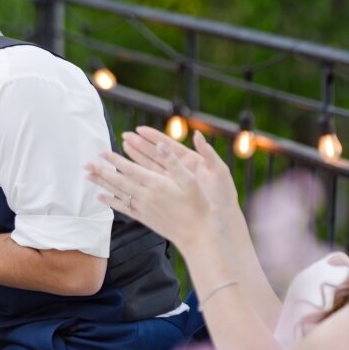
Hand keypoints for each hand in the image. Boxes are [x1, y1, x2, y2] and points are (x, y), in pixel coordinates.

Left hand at [86, 128, 234, 248]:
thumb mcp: (190, 180)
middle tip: (85, 164)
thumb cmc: (198, 206)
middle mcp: (146, 196)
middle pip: (118, 181)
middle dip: (101, 171)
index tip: (101, 152)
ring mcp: (143, 208)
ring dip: (101, 184)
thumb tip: (161, 145)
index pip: (130, 169)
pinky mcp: (144, 218)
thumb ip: (173, 162)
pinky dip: (110, 202)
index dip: (114, 160)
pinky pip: (123, 208)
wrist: (197, 235)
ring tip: (87, 177)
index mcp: (156, 184)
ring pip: (117, 194)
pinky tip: (100, 198)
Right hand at [123, 127, 239, 214]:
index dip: (154, 137)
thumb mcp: (220, 172)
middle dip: (140, 145)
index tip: (140, 129)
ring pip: (151, 167)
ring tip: (123, 148)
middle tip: (125, 136)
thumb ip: (209, 153)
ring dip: (137, 158)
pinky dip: (141, 177)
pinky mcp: (171, 194)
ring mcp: (175, 182)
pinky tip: (130, 173)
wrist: (225, 220)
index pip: (169, 146)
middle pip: (156, 154)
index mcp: (191, 161)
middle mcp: (181, 170)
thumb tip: (198, 134)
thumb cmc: (225, 196)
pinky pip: (153, 183)